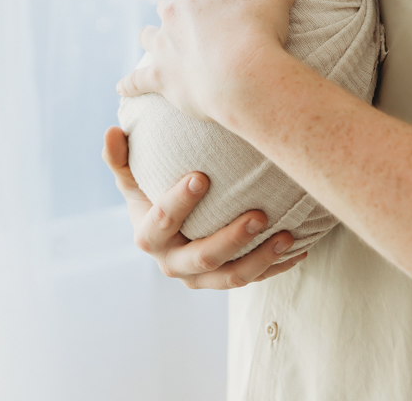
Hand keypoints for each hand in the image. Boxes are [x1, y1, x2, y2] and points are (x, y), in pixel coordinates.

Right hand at [102, 127, 305, 286]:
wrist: (170, 228)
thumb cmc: (151, 190)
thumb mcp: (132, 177)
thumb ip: (120, 158)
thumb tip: (111, 131)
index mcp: (148, 236)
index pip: (162, 221)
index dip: (178, 202)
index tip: (201, 176)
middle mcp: (173, 263)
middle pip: (202, 257)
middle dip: (231, 238)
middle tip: (259, 214)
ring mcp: (201, 277)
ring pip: (232, 276)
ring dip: (261, 257)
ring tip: (286, 234)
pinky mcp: (225, 280)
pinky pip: (255, 278)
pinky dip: (278, 265)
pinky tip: (300, 247)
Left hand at [116, 0, 332, 122]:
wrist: (245, 76)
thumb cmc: (260, 30)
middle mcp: (172, 12)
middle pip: (168, 3)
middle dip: (176, 7)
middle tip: (191, 17)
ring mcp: (163, 45)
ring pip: (148, 36)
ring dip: (151, 37)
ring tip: (154, 41)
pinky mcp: (160, 77)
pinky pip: (138, 80)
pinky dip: (131, 83)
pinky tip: (122, 86)